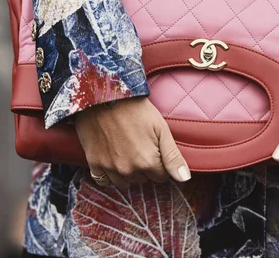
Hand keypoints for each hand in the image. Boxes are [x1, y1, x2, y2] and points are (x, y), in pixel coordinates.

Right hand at [75, 97, 190, 188]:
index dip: (160, 163)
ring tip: (126, 151)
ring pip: (124, 183)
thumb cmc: (136, 109)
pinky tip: (112, 161)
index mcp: (147, 162)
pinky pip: (103, 181)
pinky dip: (109, 175)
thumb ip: (173, 156)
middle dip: (144, 167)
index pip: (161, 177)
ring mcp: (109, 168)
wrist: (106, 95)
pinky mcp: (94, 162)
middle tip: (140, 144)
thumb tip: (184, 179)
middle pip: (143, 180)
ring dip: (128, 172)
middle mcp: (128, 170)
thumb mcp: (161, 128)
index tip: (154, 148)